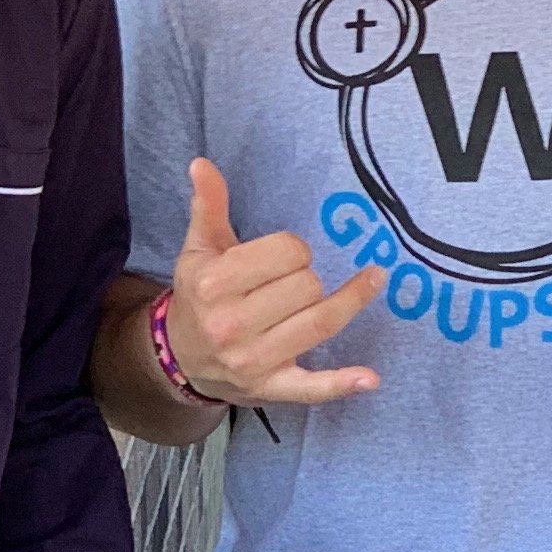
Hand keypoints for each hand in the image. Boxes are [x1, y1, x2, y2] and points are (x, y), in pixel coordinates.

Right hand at [163, 156, 380, 404]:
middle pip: (307, 286)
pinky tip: (370, 378)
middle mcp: (231, 324)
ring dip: (349, 300)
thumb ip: (207, 206)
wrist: (179, 357)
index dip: (293, 249)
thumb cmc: (198, 295)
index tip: (284, 255)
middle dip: (308, 276)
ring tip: (372, 279)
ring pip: (320, 323)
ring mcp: (253, 360)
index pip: (286, 253)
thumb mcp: (198, 249)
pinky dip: (342, 383)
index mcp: (214, 284)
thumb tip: (201, 163)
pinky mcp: (271, 388)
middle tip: (294, 280)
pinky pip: (312, 387)